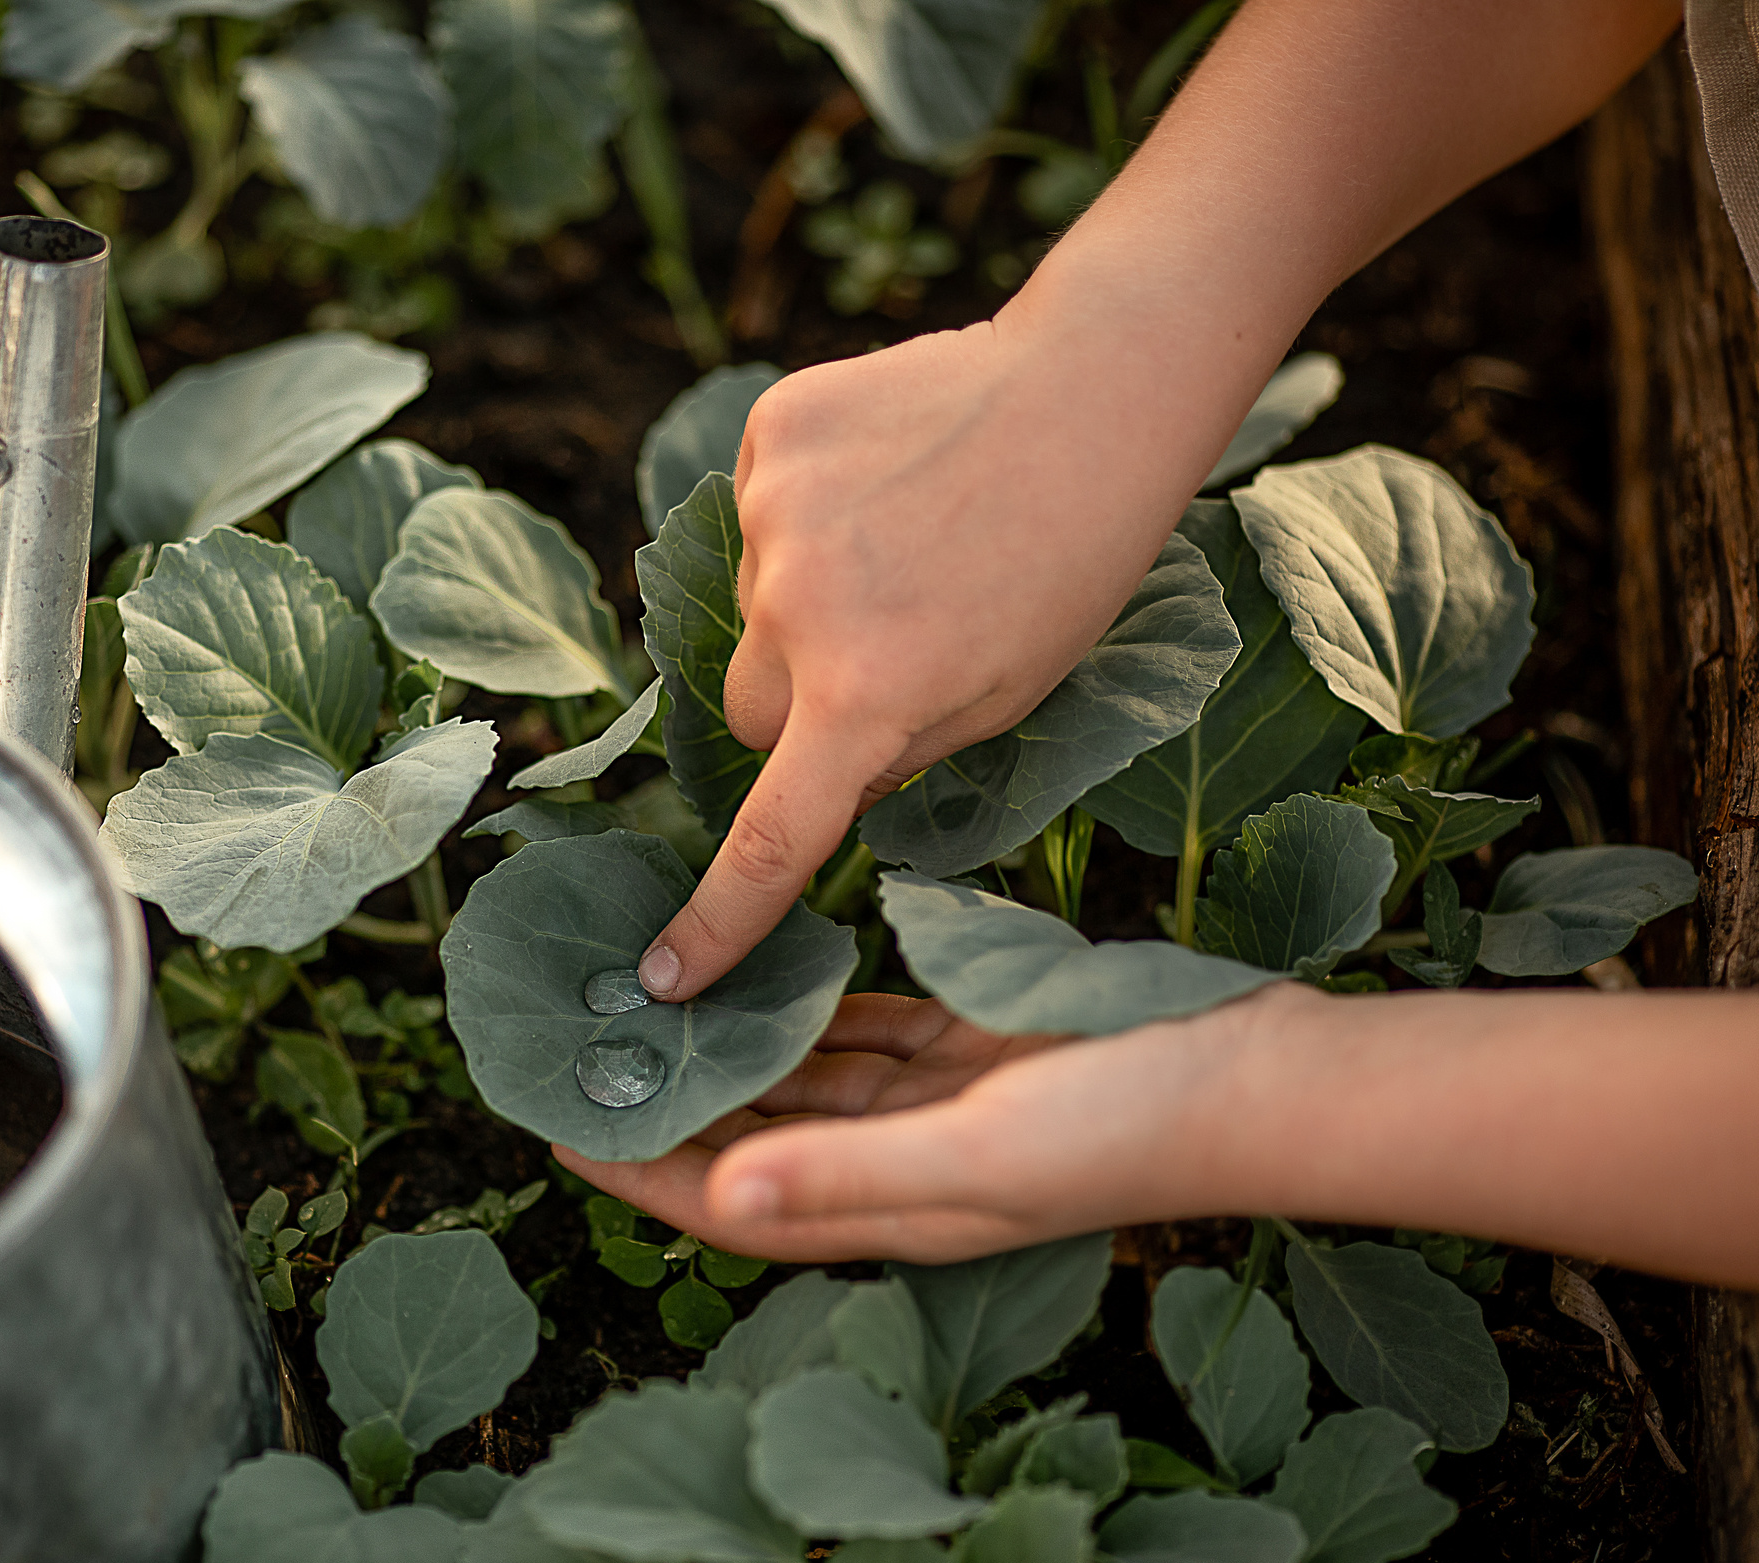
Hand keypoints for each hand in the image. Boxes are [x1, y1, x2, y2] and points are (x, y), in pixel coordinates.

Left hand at [553, 990, 1263, 1263]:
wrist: (1258, 1078)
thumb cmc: (1130, 1127)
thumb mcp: (979, 1152)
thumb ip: (847, 1173)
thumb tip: (716, 1199)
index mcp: (889, 1208)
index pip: (729, 1205)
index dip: (639, 1176)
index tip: (553, 1129)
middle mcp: (899, 1167)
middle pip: (752, 1143)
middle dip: (670, 1106)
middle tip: (585, 1048)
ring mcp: (938, 1110)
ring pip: (805, 1084)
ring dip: (734, 1052)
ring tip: (650, 1004)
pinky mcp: (974, 1054)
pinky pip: (867, 1033)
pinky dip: (816, 1010)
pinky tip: (767, 972)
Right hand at [636, 260, 1264, 1003]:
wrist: (1096, 391)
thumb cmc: (1074, 564)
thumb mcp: (1006, 699)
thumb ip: (896, 752)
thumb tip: (818, 774)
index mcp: (871, 699)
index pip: (770, 839)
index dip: (716, 919)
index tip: (662, 975)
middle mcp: (800, 612)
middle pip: (747, 708)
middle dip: (799, 701)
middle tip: (893, 646)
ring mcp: (774, 516)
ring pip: (752, 602)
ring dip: (809, 593)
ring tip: (915, 537)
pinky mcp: (770, 434)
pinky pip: (755, 508)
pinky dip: (805, 507)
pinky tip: (888, 478)